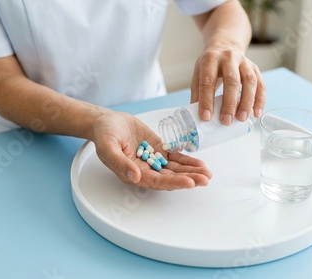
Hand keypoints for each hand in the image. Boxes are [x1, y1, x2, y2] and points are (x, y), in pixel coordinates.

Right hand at [91, 109, 211, 189]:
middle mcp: (146, 170)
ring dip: (191, 172)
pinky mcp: (159, 149)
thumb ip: (120, 163)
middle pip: (170, 177)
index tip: (190, 182)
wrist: (106, 121)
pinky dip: (188, 161)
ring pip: (175, 169)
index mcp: (133, 173)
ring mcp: (153, 160)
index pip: (157, 181)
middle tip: (205, 179)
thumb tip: (135, 177)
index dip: (174, 182)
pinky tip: (199, 164)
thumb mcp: (107, 147)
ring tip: (207, 173)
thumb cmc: (104, 134)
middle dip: (188, 179)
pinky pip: (175, 157)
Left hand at [191, 45, 265, 124]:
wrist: (224, 47)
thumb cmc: (210, 66)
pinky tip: (256, 113)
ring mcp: (244, 62)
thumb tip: (198, 116)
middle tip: (226, 120)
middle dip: (229, 103)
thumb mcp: (198, 75)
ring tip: (241, 118)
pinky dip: (260, 100)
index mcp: (210, 59)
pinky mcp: (255, 68)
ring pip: (249, 81)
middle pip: (232, 80)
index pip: (208, 81)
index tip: (207, 117)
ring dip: (246, 102)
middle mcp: (229, 58)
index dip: (207, 100)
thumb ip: (197, 94)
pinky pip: (261, 84)